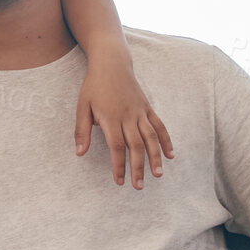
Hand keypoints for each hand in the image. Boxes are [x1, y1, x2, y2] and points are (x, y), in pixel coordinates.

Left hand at [74, 62, 174, 189]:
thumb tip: (79, 153)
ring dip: (155, 157)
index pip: (117, 147)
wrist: (112, 63)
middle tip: (138, 186)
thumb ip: (81, 130)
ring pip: (151, 138)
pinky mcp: (147, 108)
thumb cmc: (94, 86)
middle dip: (138, 167)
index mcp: (111, 117)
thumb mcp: (82, 106)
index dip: (119, 165)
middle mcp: (128, 116)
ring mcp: (140, 112)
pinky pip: (159, 126)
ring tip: (157, 175)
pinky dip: (165, 140)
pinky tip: (170, 155)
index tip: (119, 181)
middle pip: (136, 146)